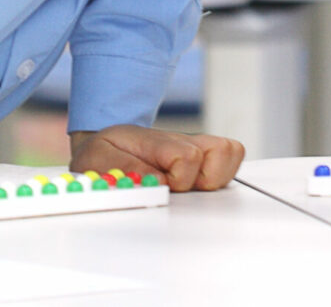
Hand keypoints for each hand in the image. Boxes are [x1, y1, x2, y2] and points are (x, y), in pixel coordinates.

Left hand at [68, 124, 244, 191]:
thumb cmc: (104, 154)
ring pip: (231, 152)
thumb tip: (159, 183)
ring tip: (192, 186)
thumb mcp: (99, 158)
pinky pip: (231, 157)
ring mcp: (195, 148)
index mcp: (157, 142)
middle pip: (219, 153)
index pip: (187, 156)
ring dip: (217, 176)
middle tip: (177, 187)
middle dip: (201, 180)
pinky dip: (224, 173)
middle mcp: (182, 142)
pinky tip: (201, 184)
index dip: (178, 178)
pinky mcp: (203, 159)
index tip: (161, 186)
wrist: (106, 150)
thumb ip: (124, 168)